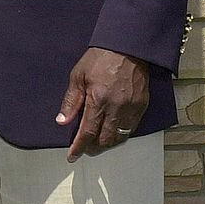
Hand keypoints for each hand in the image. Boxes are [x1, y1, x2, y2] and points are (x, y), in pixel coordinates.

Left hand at [56, 47, 147, 161]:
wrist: (127, 47)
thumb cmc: (100, 58)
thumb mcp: (78, 76)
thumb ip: (71, 101)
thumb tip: (62, 121)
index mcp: (98, 100)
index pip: (88, 131)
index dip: (79, 146)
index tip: (72, 156)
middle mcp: (117, 108)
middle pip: (106, 139)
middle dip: (94, 147)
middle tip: (84, 148)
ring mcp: (132, 109)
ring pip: (120, 137)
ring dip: (108, 143)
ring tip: (97, 142)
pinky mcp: (142, 106)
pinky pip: (132, 129)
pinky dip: (121, 134)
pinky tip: (112, 132)